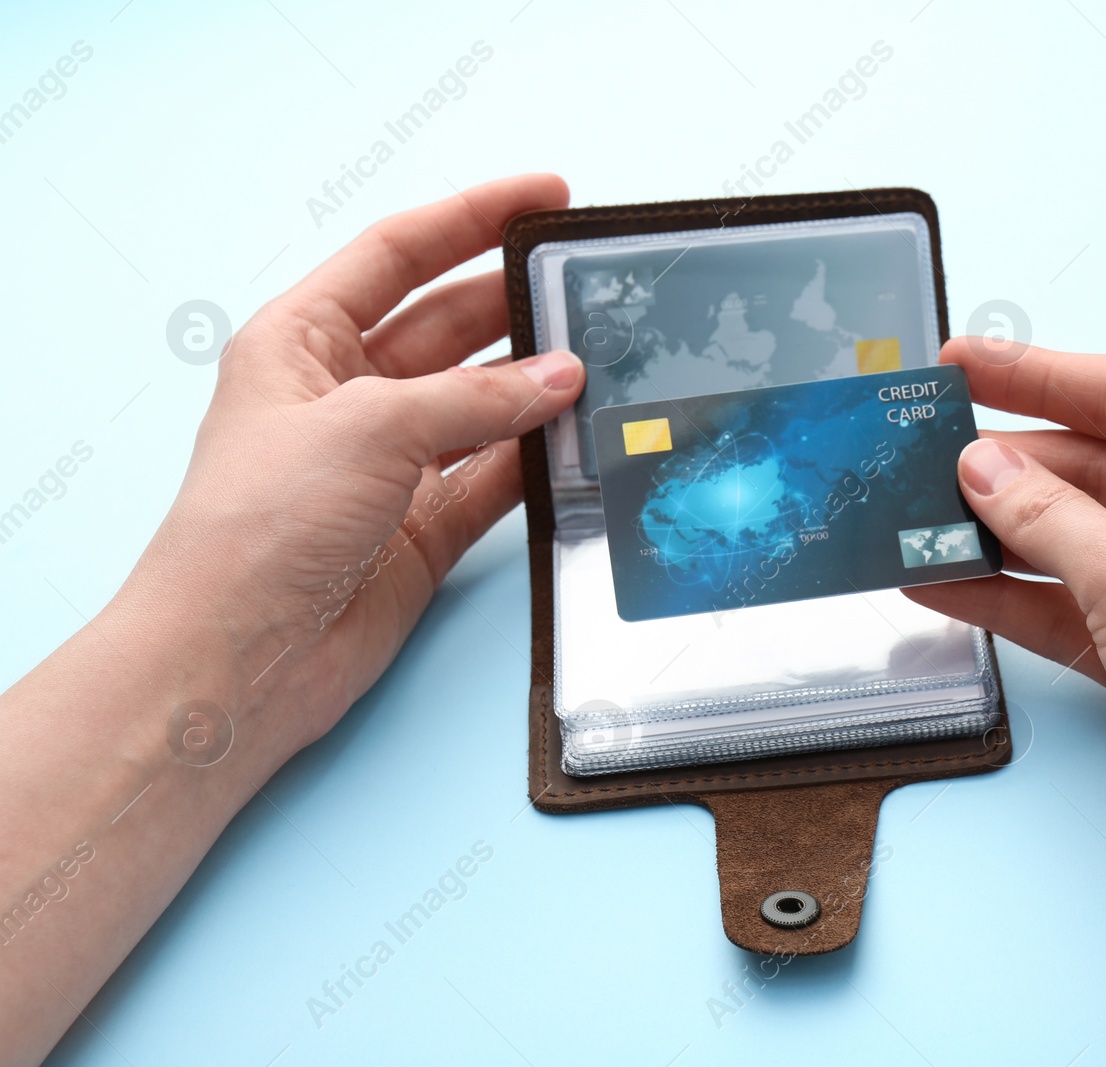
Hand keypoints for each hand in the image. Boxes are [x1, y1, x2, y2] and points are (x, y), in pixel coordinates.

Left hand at [122, 175, 584, 757]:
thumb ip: (474, 397)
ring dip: (535, 388)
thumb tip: (561, 377)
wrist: (241, 655)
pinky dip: (535, 460)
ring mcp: (388, 464)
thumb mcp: (369, 426)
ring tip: (604, 362)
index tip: (546, 196)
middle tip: (590, 291)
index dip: (472, 216)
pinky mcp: (422, 527)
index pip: (398, 254)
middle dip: (516, 305)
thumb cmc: (262, 523)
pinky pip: (494, 477)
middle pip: (448, 326)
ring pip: (480, 404)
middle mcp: (346, 395)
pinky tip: (579, 440)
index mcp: (302, 340)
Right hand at [906, 338, 1105, 1062]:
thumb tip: (981, 466)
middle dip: (1010, 466)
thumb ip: (1045, 514)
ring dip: (1000, 534)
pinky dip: (1013, 595)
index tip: (962, 362)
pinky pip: (1074, 601)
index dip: (1035, 375)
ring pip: (1079, 537)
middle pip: (1097, 467)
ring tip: (917, 518)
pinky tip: (944, 583)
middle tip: (924, 450)